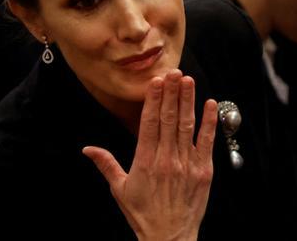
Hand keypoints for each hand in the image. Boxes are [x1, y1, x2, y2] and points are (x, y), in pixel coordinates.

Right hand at [83, 70, 217, 240]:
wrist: (168, 236)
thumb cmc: (143, 214)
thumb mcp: (119, 189)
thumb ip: (106, 164)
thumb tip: (87, 149)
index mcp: (145, 162)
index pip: (149, 124)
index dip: (153, 101)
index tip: (155, 82)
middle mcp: (166, 159)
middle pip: (169, 119)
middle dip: (171, 94)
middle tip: (173, 72)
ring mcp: (187, 163)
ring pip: (187, 126)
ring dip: (188, 101)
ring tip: (187, 80)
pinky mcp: (204, 170)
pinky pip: (207, 141)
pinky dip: (209, 122)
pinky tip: (210, 104)